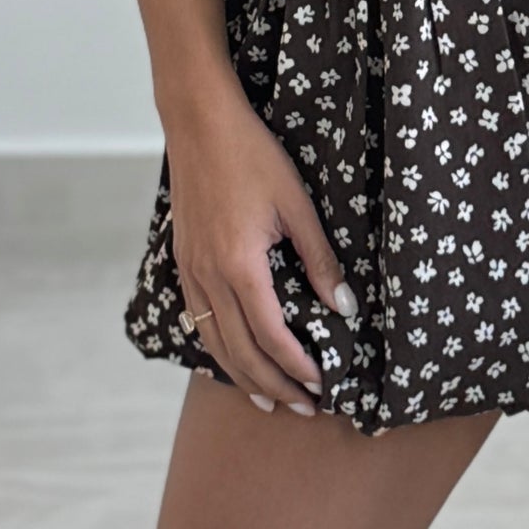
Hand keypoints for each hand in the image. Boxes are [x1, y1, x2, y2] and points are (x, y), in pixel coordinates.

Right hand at [165, 86, 357, 417]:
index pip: (270, 335)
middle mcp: (208, 274)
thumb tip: (345, 308)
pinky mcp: (183, 259)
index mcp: (239, 264)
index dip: (296, 366)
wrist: (198, 121)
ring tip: (268, 400)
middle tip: (303, 407)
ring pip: (213, 341)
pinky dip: (219, 347)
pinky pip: (198, 318)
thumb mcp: (297, 204)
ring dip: (243, 376)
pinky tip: (234, 355)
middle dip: (273, 385)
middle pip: (240, 351)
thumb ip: (320, 259)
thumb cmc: (251, 154)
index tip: (321, 384)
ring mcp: (190, 269)